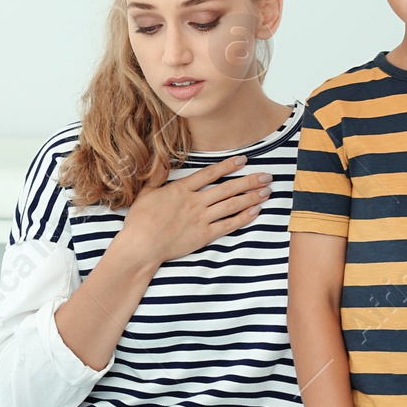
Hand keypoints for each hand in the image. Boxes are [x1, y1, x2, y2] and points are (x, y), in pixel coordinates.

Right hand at [116, 154, 269, 267]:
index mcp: (181, 189)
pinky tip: (255, 211)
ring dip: (251, 197)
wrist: (141, 246)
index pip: (210, 174)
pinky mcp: (204, 235)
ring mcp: (200, 219)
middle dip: (249, 181)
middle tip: (266, 175)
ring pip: (231, 205)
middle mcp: (194, 202)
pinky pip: (228, 225)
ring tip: (267, 191)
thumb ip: (157, 177)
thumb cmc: (140, 221)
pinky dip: (243, 218)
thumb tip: (163, 162)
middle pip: (227, 188)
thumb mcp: (145, 194)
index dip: (228, 166)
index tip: (243, 160)